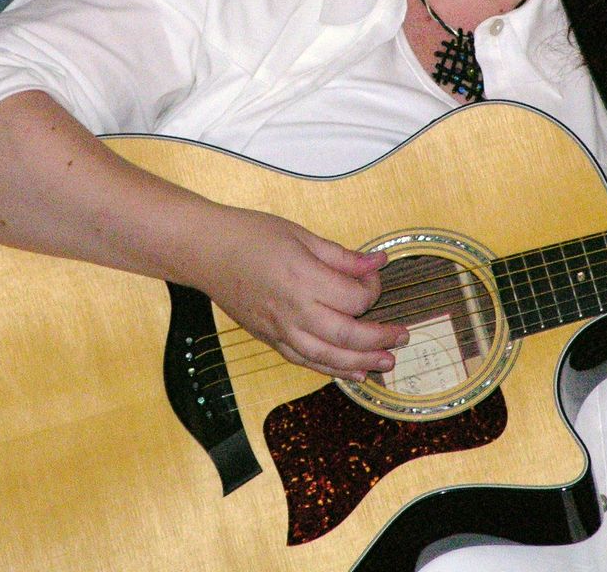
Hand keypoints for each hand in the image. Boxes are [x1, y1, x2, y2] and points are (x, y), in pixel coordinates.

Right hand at [192, 206, 408, 380]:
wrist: (205, 251)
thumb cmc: (249, 235)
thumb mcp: (301, 235)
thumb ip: (341, 256)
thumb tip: (376, 262)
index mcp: (304, 279)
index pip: (355, 298)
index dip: (373, 289)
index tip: (374, 276)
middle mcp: (294, 310)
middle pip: (348, 336)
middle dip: (380, 338)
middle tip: (401, 336)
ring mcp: (280, 329)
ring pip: (328, 358)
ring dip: (361, 363)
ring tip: (384, 364)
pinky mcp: (269, 338)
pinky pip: (304, 361)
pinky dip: (330, 369)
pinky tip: (349, 370)